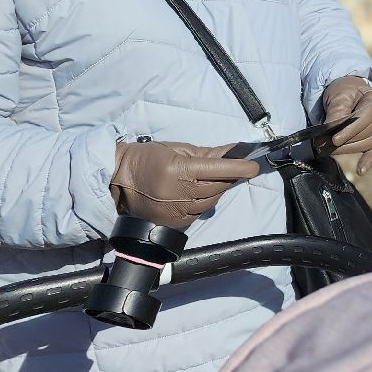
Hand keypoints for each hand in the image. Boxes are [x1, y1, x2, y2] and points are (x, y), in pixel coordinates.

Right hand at [110, 140, 259, 228]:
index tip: (254, 166)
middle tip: (231, 169)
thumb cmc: (147, 158)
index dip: (239, 168)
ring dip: (217, 190)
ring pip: (211, 201)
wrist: (118, 180)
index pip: (218, 169)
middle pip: (218, 186)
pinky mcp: (174, 222)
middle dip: (228, 177)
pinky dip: (204, 203)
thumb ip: (206, 153)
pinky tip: (198, 194)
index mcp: (179, 170)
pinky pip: (199, 213)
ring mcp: (176, 211)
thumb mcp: (176, 149)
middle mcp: (179, 193)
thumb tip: (232, 151)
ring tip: (210, 180)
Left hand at [320, 76, 371, 175]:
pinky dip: (368, 162)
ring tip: (325, 150)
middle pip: (365, 134)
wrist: (349, 92)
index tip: (334, 139)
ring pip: (366, 144)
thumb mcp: (338, 95)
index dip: (349, 130)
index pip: (364, 119)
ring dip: (346, 149)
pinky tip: (360, 171)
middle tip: (320, 144)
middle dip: (343, 141)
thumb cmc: (344, 91)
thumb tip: (330, 132)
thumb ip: (336, 112)